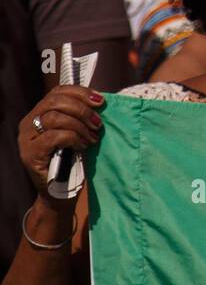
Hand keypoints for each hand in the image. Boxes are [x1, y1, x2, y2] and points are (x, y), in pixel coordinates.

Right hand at [17, 85, 103, 207]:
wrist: (60, 192)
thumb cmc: (71, 161)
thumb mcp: (77, 134)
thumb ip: (80, 117)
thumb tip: (101, 101)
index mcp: (39, 114)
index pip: (57, 92)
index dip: (80, 92)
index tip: (101, 100)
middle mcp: (28, 123)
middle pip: (55, 102)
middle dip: (82, 109)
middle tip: (98, 123)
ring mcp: (27, 138)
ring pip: (54, 118)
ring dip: (80, 126)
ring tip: (92, 137)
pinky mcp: (30, 153)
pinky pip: (54, 136)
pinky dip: (73, 138)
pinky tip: (83, 146)